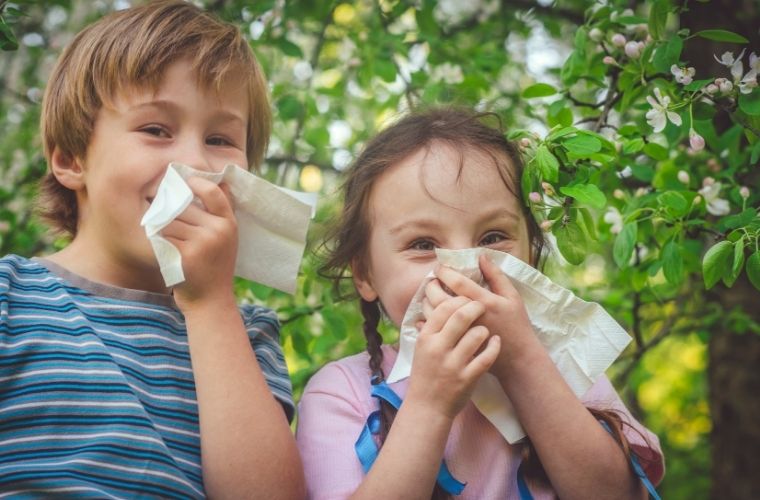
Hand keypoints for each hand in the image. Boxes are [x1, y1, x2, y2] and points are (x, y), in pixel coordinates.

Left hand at [161, 177, 237, 308]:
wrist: (211, 302)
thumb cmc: (214, 267)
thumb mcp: (227, 239)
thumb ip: (219, 214)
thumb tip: (205, 181)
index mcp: (229, 224)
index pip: (213, 192)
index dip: (197, 183)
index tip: (184, 182)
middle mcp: (218, 231)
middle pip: (183, 205)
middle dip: (168, 207)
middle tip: (158, 206)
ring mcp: (202, 243)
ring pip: (170, 219)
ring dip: (159, 223)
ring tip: (156, 228)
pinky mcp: (185, 255)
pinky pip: (163, 236)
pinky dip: (156, 238)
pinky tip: (156, 243)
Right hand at [406, 294, 499, 419]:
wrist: (427, 407)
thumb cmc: (425, 374)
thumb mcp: (421, 349)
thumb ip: (430, 327)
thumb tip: (435, 300)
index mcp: (425, 338)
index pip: (443, 309)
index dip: (458, 300)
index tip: (467, 299)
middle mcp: (438, 349)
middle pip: (461, 317)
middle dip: (475, 307)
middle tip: (481, 306)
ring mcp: (453, 365)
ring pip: (477, 335)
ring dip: (484, 329)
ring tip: (485, 330)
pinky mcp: (467, 378)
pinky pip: (487, 356)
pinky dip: (494, 346)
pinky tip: (495, 341)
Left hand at [424, 255, 535, 375]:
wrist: (517, 357)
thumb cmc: (516, 324)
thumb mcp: (512, 297)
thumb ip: (496, 276)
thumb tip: (481, 256)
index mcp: (484, 302)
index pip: (457, 282)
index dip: (445, 272)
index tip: (440, 267)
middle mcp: (469, 317)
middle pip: (440, 298)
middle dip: (431, 285)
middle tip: (432, 280)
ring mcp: (460, 333)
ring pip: (433, 314)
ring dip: (428, 301)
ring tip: (430, 294)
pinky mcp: (455, 345)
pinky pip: (434, 330)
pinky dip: (427, 319)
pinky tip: (431, 312)